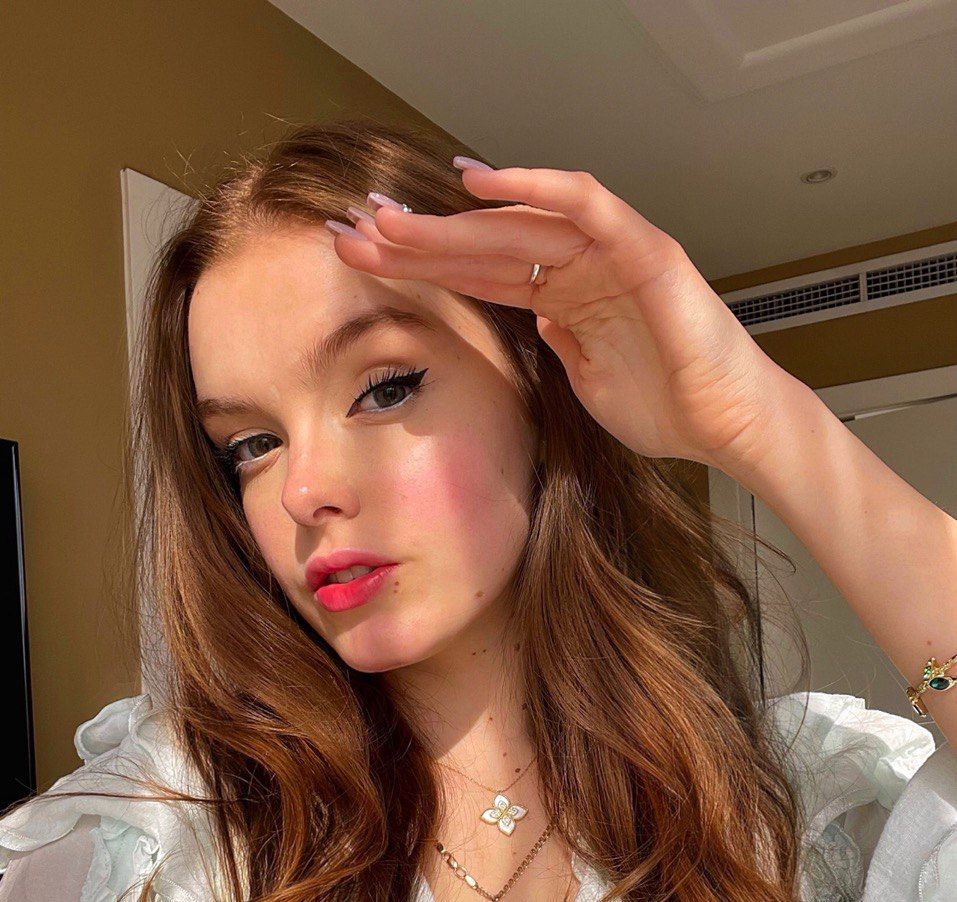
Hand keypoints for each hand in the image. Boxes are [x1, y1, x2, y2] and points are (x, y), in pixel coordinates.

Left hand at [325, 164, 797, 473]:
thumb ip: (558, 349)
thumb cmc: (666, 409)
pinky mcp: (642, 249)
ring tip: (393, 219)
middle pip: (483, 247)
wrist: (724, 427)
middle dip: (417, 241)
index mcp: (561, 299)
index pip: (477, 277)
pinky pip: (585, 204)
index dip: (421, 268)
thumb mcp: (587, 384)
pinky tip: (480, 181)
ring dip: (453, 220)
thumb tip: (535, 324)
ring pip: (519, 223)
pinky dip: (535, 187)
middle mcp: (579, 268)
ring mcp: (609, 253)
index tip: (363, 263)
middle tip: (353, 234)